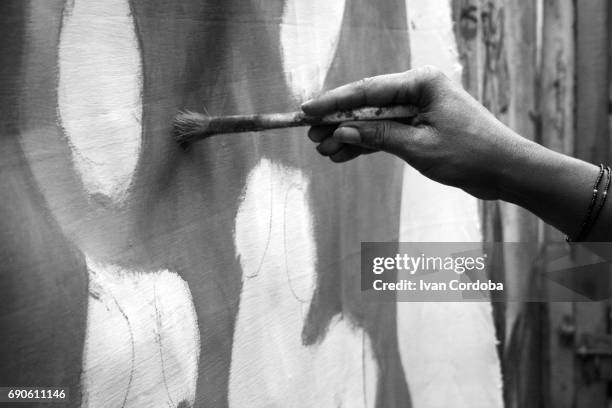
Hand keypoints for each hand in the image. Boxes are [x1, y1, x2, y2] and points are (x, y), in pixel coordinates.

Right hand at [302, 66, 535, 199]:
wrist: (507, 171)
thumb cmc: (470, 154)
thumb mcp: (419, 147)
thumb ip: (378, 137)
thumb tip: (341, 132)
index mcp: (422, 83)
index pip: (367, 91)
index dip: (334, 102)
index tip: (307, 111)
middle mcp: (419, 90)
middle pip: (367, 104)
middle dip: (338, 122)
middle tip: (311, 137)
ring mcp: (419, 108)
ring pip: (374, 120)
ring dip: (350, 136)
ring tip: (323, 151)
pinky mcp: (421, 127)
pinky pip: (387, 132)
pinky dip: (367, 144)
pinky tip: (344, 155)